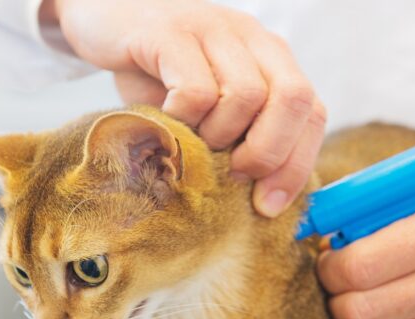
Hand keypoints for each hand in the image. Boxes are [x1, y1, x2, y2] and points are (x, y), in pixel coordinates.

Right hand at [42, 0, 325, 216]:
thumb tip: (261, 200)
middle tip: (235, 174)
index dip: (297, 164)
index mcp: (271, 59)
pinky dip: (183, 120)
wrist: (102, 18)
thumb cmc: (158, 74)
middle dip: (268, 153)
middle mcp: (251, 38)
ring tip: (193, 141)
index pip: (312, 112)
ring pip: (246, 97)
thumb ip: (237, 138)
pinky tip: (165, 120)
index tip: (269, 205)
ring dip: (219, 136)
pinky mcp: (170, 32)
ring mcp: (213, 30)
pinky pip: (195, 91)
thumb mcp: (207, 108)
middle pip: (294, 99)